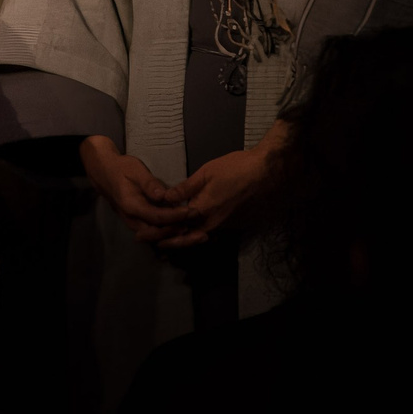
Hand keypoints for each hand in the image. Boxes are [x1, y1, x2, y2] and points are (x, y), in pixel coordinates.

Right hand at [79, 134, 191, 243]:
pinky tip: (182, 235)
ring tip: (193, 235)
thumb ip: (149, 183)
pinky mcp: (137, 223)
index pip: (156, 217)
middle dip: (176, 233)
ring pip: (154, 238)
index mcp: (130, 205)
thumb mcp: (135, 170)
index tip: (191, 212)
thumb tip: (164, 196)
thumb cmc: (121, 168)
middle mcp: (131, 218)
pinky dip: (167, 237)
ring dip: (173, 238)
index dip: (175, 216)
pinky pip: (152, 235)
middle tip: (195, 229)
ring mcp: (132, 223)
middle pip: (155, 234)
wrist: (103, 171)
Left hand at [154, 120, 290, 247]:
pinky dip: (198, 232)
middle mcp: (216, 222)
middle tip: (154, 245)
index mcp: (205, 210)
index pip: (178, 227)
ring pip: (201, 235)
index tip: (146, 236)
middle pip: (189, 237)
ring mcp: (227, 223)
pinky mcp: (235, 222)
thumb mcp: (206, 173)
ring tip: (167, 240)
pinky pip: (212, 230)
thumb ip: (185, 188)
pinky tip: (190, 229)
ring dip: (184, 239)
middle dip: (171, 242)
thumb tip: (165, 199)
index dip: (161, 233)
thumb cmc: (235, 168)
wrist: (266, 172)